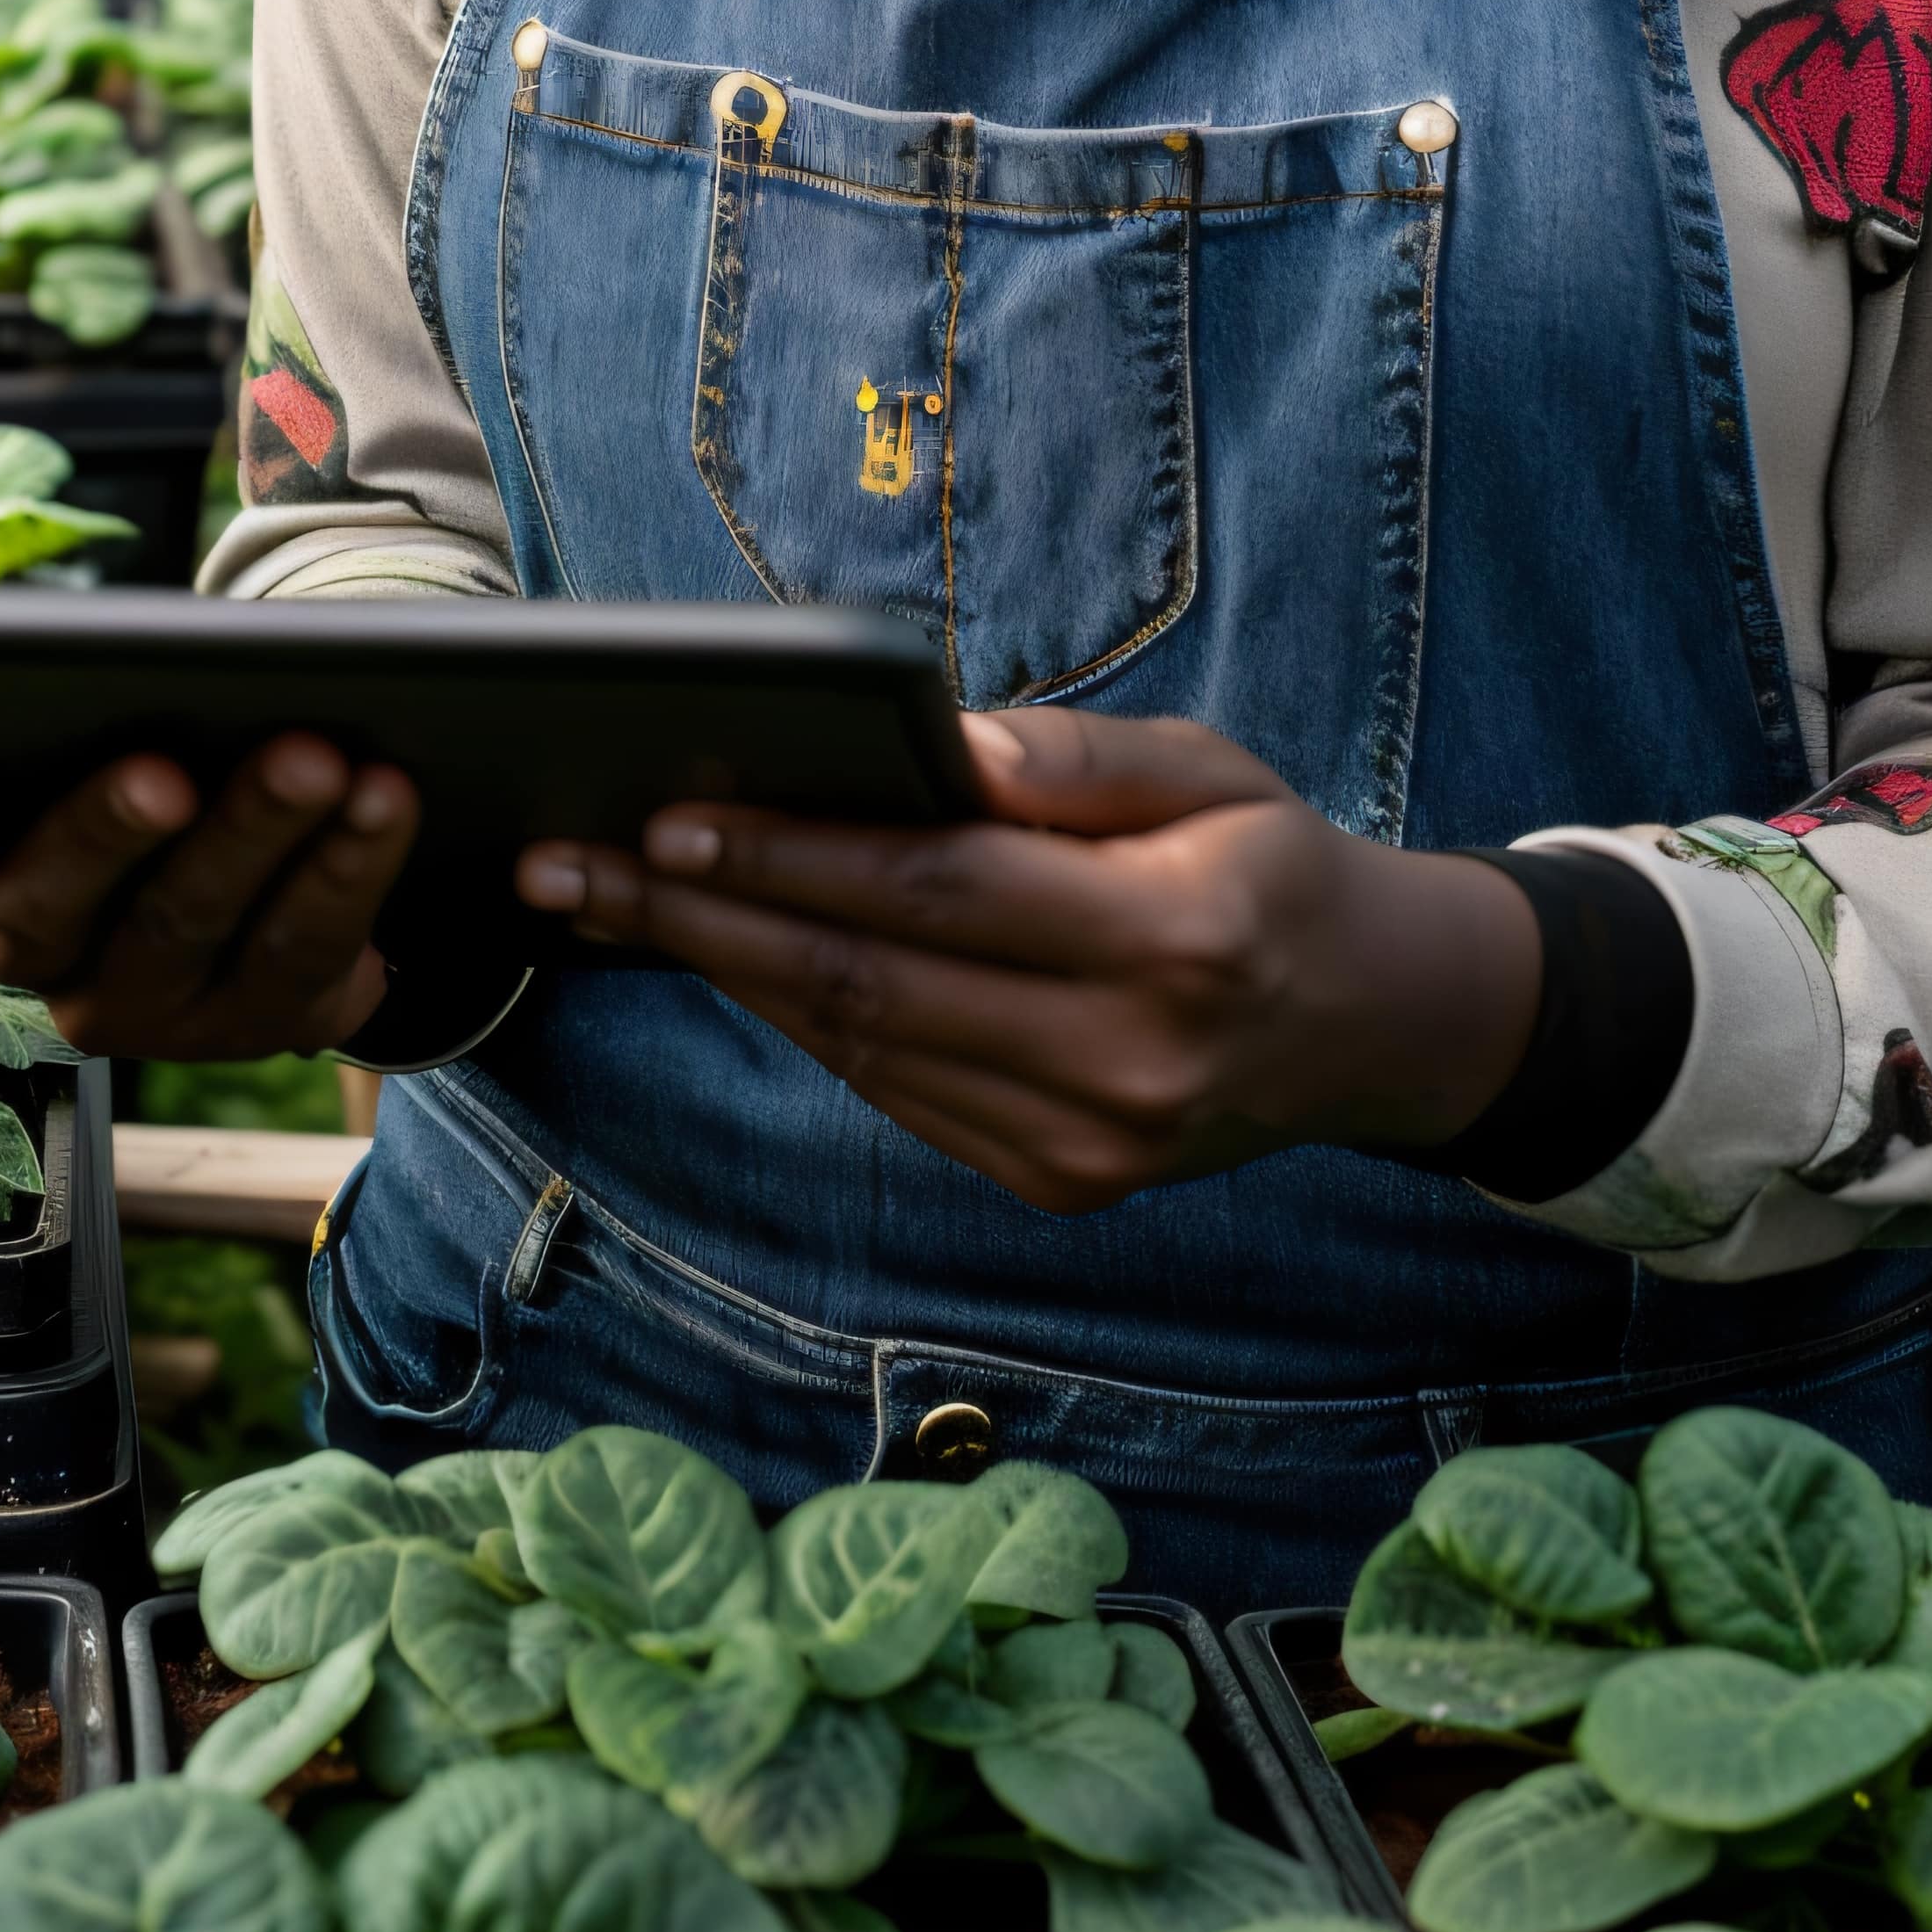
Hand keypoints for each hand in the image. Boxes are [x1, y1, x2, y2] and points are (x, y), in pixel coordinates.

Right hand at [0, 735, 419, 1057]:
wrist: (274, 871)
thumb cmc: (169, 751)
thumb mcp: (115, 729)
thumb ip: (98, 696)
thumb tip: (144, 656)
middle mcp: (45, 953)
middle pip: (59, 903)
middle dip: (109, 830)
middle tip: (163, 771)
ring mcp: (151, 1007)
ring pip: (191, 925)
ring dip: (257, 834)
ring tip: (316, 757)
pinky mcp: (262, 1022)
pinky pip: (306, 948)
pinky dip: (350, 866)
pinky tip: (386, 798)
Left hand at [512, 702, 1541, 1211]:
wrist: (1364, 1027)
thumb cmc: (1269, 865)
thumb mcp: (1211, 771)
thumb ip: (1075, 760)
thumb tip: (942, 745)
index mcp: (1176, 942)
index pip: (943, 891)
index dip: (795, 853)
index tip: (668, 807)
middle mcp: (1128, 1065)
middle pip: (870, 982)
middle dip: (701, 915)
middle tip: (568, 863)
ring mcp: (1086, 1147)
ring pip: (862, 1045)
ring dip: (723, 968)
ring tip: (606, 901)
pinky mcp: (1053, 1186)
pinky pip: (891, 1090)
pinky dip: (796, 1018)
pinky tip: (718, 953)